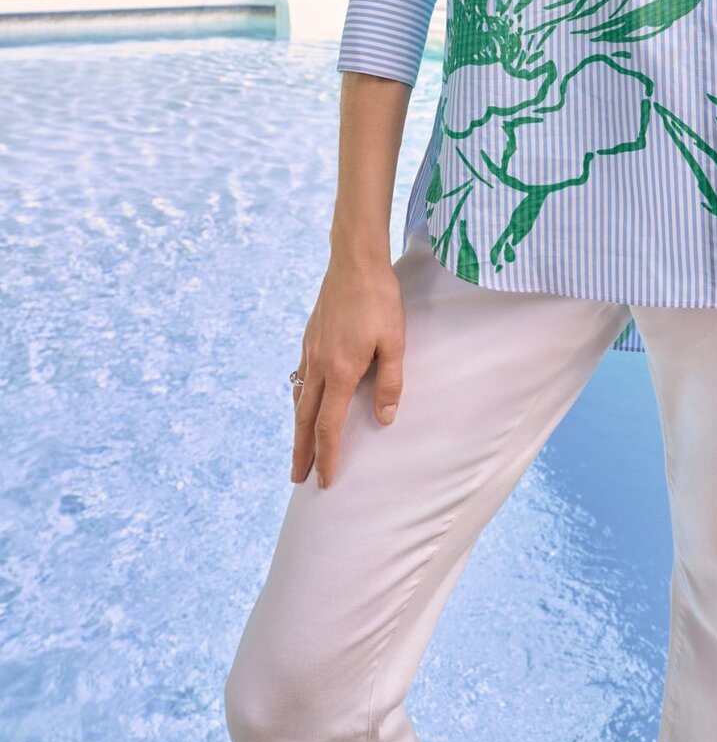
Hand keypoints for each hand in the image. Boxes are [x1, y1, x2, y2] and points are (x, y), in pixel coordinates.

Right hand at [290, 251, 406, 488]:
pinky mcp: (309, 337)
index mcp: (340, 371)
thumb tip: (384, 419)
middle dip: (301, 452)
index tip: (324, 481)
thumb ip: (390, 382)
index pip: (328, 426)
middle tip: (297, 478)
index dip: (326, 456)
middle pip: (304, 420)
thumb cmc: (380, 300)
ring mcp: (310, 350)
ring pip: (299, 399)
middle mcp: (318, 365)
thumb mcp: (394, 341)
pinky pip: (299, 378)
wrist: (354, 260)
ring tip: (297, 448)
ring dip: (297, 428)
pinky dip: (299, 399)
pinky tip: (303, 402)